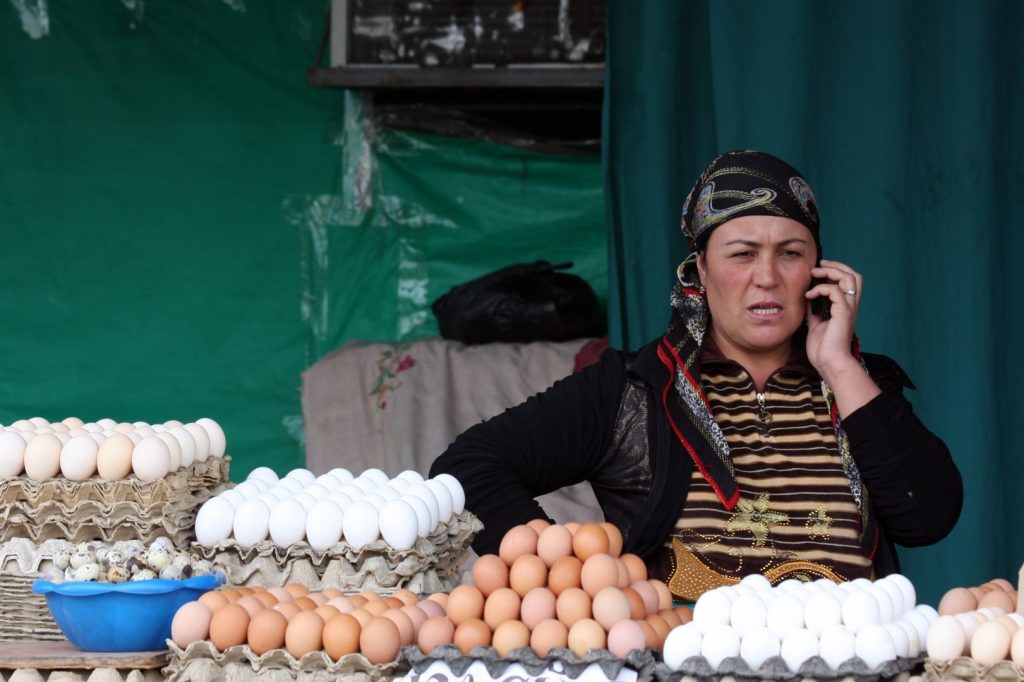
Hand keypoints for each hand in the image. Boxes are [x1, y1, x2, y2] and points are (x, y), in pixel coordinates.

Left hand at [805, 259, 862, 376]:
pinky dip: (821, 288)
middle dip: (837, 266)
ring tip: (814, 273)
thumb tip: (808, 300)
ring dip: (830, 272)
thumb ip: (815, 311)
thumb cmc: (823, 349)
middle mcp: (850, 306)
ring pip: (849, 278)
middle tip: (819, 265)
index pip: (849, 282)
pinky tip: (809, 295)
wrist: (829, 363)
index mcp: (845, 308)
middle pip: (854, 275)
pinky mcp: (843, 313)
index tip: (820, 269)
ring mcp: (848, 309)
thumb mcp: (816, 325)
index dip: (837, 271)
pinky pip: (834, 291)